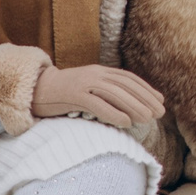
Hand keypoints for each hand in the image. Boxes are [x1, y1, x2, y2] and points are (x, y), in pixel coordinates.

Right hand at [32, 65, 165, 128]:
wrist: (35, 90)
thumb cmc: (63, 94)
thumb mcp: (87, 89)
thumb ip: (105, 93)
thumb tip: (128, 108)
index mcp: (99, 71)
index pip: (128, 78)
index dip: (146, 89)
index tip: (160, 101)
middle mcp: (94, 74)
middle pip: (125, 85)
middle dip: (145, 99)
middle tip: (160, 113)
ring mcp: (83, 83)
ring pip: (115, 94)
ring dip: (134, 106)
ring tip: (148, 119)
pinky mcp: (73, 95)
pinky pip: (97, 104)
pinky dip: (113, 113)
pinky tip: (126, 123)